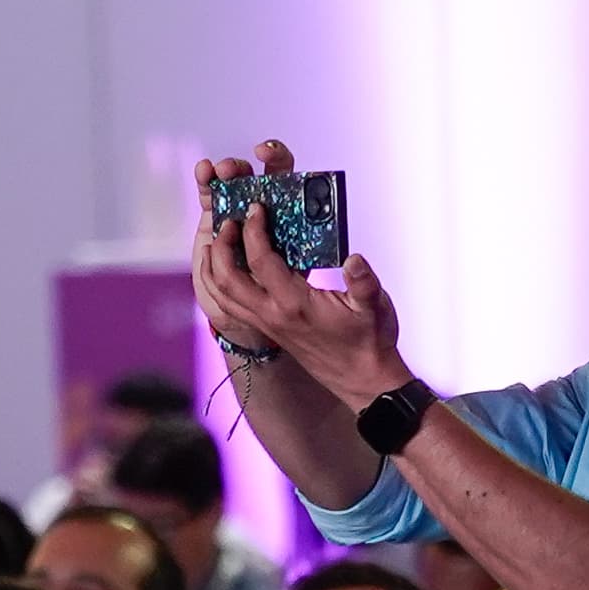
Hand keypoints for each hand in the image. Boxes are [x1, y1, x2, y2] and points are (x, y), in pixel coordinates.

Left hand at [191, 142, 410, 411]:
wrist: (363, 381)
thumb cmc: (370, 342)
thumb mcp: (375, 308)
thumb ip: (364, 282)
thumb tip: (355, 259)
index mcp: (294, 306)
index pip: (261, 262)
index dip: (254, 231)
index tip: (256, 208)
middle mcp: (272, 316)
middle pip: (226, 279)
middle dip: (222, 246)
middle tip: (229, 221)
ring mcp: (266, 325)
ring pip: (220, 296)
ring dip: (213, 266)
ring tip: (218, 240)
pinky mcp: (267, 329)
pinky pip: (230, 306)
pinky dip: (219, 284)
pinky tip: (227, 266)